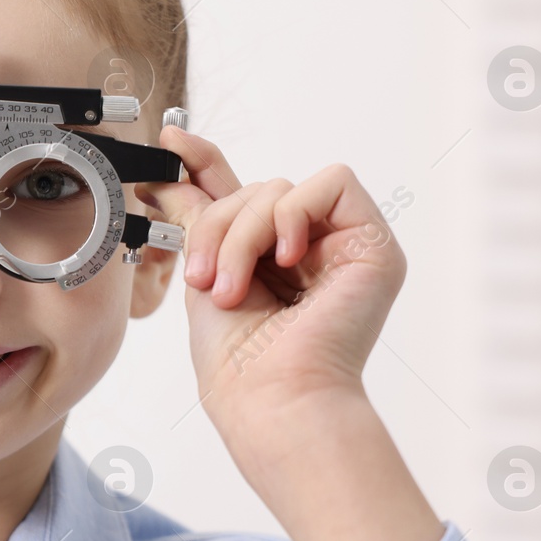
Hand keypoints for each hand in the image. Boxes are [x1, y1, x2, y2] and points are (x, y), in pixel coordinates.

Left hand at [134, 127, 405, 438]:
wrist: (271, 400)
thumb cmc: (238, 362)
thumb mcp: (204, 274)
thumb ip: (198, 220)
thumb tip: (166, 172)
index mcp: (271, 260)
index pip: (242, 194)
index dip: (206, 162)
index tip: (170, 139)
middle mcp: (310, 249)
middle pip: (255, 190)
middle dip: (218, 228)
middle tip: (205, 279)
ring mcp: (343, 247)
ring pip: (280, 188)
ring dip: (243, 234)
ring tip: (234, 288)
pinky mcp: (374, 245)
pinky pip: (331, 184)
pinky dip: (291, 216)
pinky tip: (285, 260)